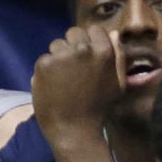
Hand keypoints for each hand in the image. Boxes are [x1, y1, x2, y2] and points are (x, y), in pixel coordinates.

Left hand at [31, 26, 125, 150]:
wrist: (74, 131)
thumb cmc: (99, 109)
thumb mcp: (117, 84)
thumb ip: (117, 57)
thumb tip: (114, 33)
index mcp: (104, 51)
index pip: (94, 30)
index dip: (90, 43)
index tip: (87, 59)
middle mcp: (83, 49)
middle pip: (73, 33)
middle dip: (72, 47)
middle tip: (73, 70)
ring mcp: (62, 56)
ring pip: (56, 45)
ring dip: (58, 58)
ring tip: (63, 80)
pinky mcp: (44, 64)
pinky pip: (44, 59)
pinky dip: (46, 71)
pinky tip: (52, 87)